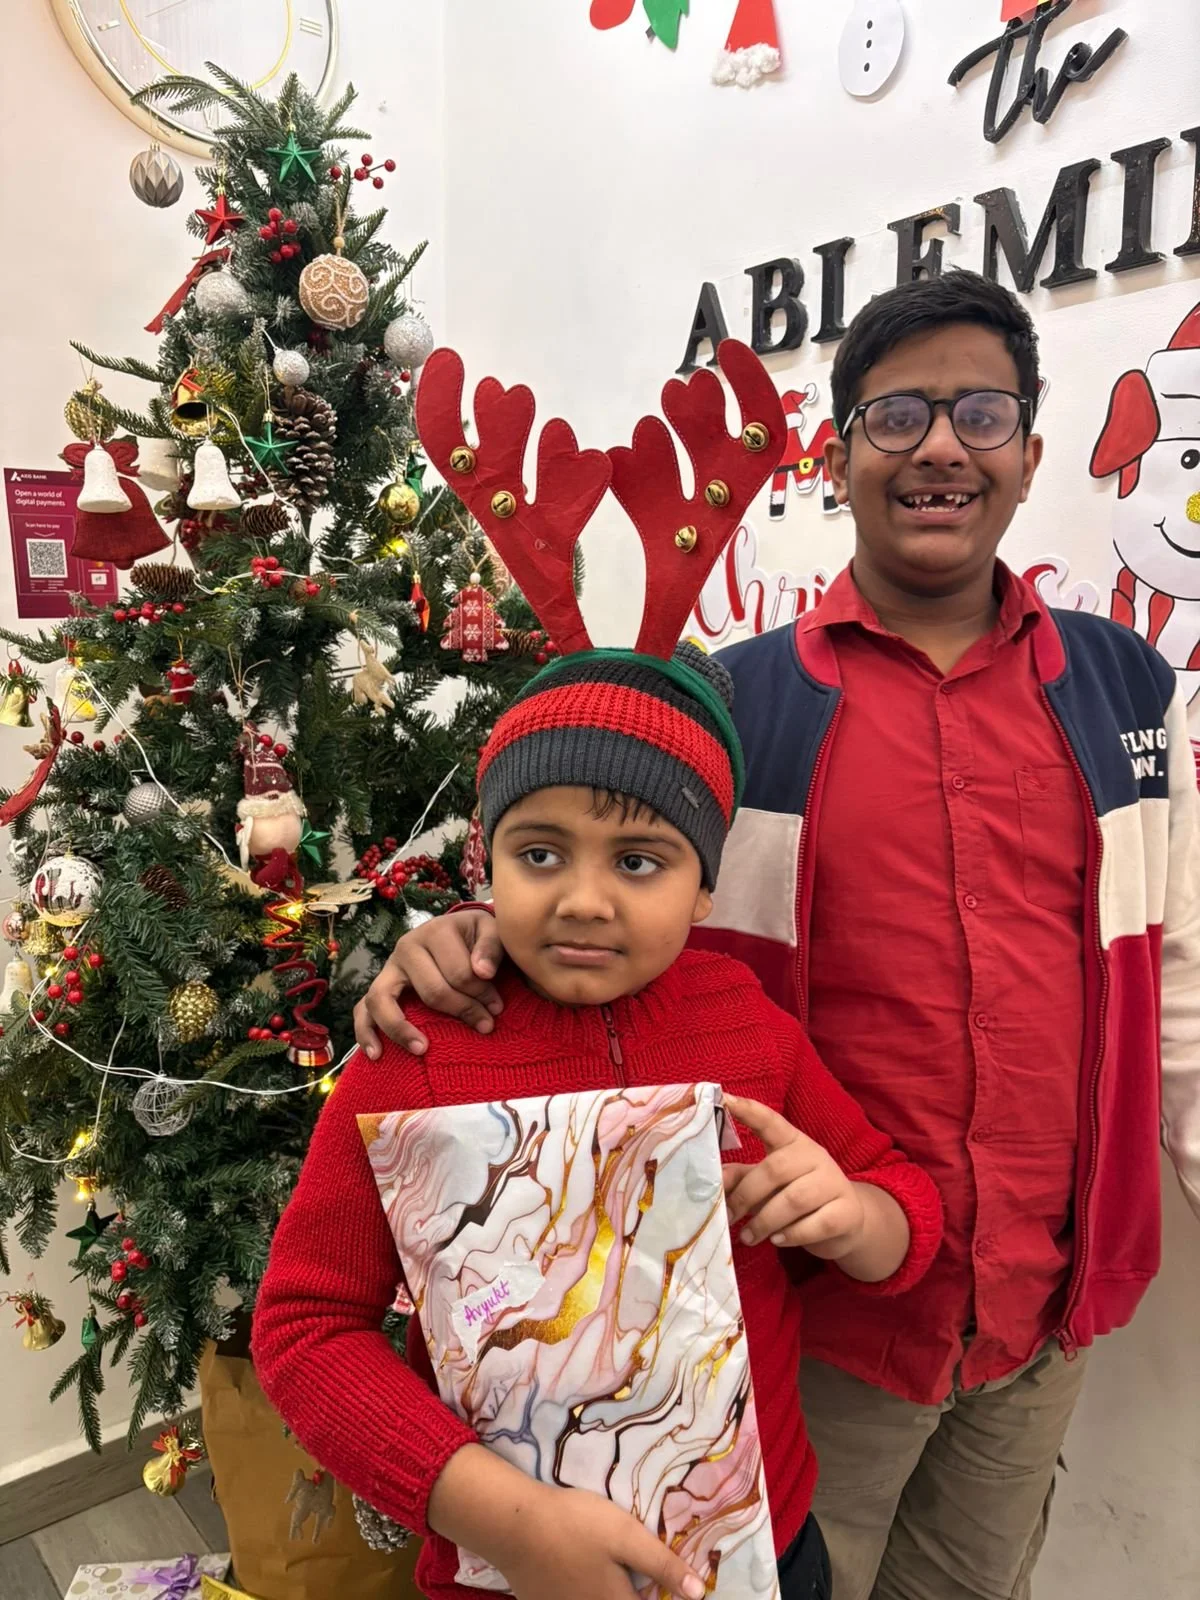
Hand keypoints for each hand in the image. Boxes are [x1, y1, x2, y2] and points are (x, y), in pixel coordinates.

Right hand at [351, 908, 504, 1058]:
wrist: (459, 932)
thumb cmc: (476, 936)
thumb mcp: (490, 930)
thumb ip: (491, 947)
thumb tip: (482, 972)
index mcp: (434, 931)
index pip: (459, 973)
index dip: (483, 994)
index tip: (498, 1008)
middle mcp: (406, 948)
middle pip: (431, 991)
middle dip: (462, 1011)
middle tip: (485, 1026)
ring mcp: (389, 969)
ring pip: (383, 1000)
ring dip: (402, 1028)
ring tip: (422, 1049)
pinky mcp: (379, 988)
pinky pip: (362, 1011)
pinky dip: (366, 1033)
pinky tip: (377, 1054)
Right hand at [428, 1444, 705, 1599]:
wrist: (514, 1525)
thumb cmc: (576, 1525)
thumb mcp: (626, 1536)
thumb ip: (663, 1565)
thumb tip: (700, 1593)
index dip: (665, 1594)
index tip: (673, 1584)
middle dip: (640, 1590)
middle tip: (640, 1570)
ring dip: (614, 1589)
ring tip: (613, 1568)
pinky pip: (576, 1599)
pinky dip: (585, 1590)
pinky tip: (582, 1569)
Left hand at [722, 1094, 865, 1260]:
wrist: (847, 1221)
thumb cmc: (798, 1195)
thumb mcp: (768, 1184)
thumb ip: (742, 1178)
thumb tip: (714, 1179)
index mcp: (793, 1142)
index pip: (771, 1121)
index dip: (749, 1111)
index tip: (725, 1099)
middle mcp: (816, 1156)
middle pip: (776, 1169)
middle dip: (747, 1195)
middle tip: (730, 1216)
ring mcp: (834, 1182)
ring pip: (794, 1200)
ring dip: (765, 1221)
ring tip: (747, 1237)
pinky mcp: (848, 1212)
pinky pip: (817, 1224)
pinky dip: (792, 1235)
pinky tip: (778, 1240)